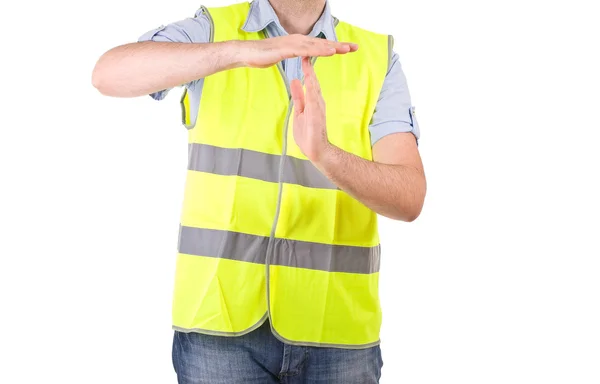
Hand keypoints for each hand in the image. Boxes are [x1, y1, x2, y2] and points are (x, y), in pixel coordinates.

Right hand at [240, 34, 357, 68]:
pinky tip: (330, 52)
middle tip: (355, 47)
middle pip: (323, 43)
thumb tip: (301, 56)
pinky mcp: (288, 49)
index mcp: (298, 42)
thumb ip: (294, 55)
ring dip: (333, 47)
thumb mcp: (283, 56)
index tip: (348, 49)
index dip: (335, 46)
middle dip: (339, 45)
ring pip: (318, 46)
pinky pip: (307, 51)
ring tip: (347, 49)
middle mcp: (298, 40)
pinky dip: (320, 51)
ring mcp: (294, 43)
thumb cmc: (262, 56)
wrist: (247, 54)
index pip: (320, 45)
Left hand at [290, 57, 332, 162]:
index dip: (306, 66)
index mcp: (313, 99)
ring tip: (308, 59)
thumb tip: (295, 81)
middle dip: (310, 65)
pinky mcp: (316, 112)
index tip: (302, 54)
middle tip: (309, 49)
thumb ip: (298, 96)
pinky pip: (313, 97)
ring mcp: (318, 106)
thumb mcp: (299, 110)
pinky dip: (311, 87)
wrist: (316, 149)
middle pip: (313, 79)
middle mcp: (317, 100)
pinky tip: (309, 78)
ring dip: (311, 72)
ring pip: (314, 85)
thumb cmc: (309, 133)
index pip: (309, 80)